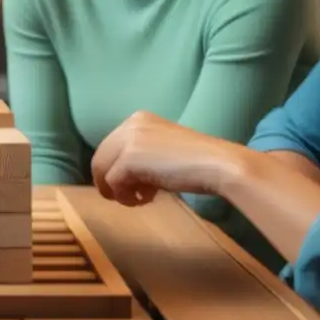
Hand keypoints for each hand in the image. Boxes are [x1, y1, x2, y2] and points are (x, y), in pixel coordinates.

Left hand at [91, 111, 242, 206]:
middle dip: (110, 181)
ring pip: (101, 170)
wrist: (218, 164)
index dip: (116, 169)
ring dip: (117, 190)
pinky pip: (112, 183)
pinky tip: (145, 200)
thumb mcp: (163, 151)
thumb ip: (141, 155)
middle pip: (101, 158)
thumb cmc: (198, 162)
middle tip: (129, 197)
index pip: (111, 146)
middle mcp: (130, 124)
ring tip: (139, 200)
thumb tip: (123, 177)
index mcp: (138, 119)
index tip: (135, 185)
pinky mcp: (128, 159)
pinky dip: (124, 197)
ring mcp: (128, 140)